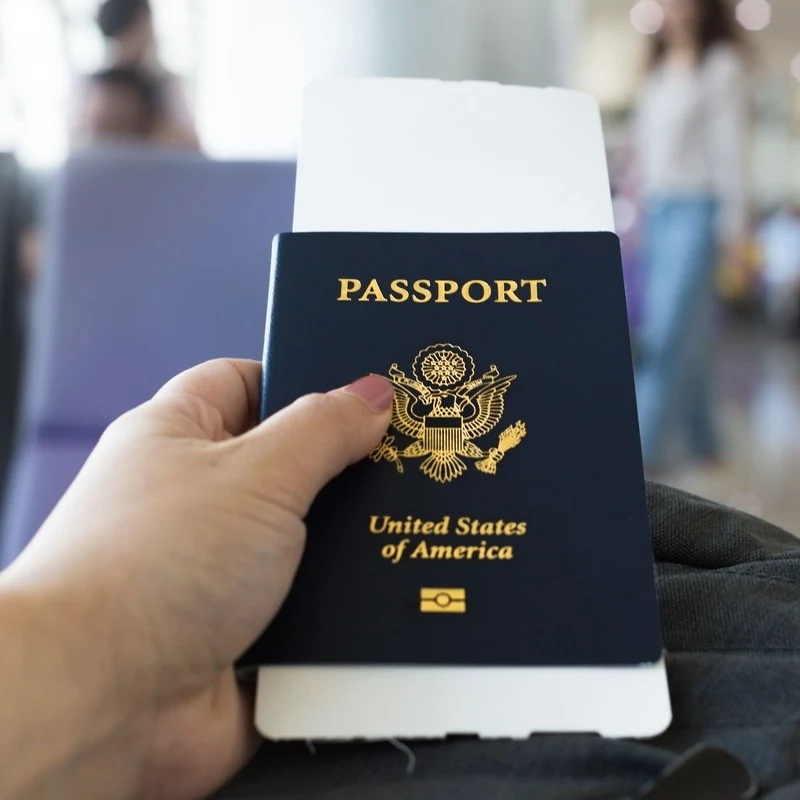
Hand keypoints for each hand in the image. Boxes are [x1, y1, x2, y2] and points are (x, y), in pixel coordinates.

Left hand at [0, 360, 392, 799]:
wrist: (98, 704)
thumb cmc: (150, 569)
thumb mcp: (257, 474)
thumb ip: (323, 429)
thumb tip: (373, 396)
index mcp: (178, 437)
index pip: (244, 382)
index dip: (302, 378)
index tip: (363, 389)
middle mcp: (192, 499)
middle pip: (283, 463)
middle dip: (339, 469)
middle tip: (404, 462)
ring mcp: (214, 569)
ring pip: (301, 540)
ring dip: (341, 548)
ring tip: (403, 530)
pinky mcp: (237, 632)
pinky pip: (305, 606)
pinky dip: (336, 608)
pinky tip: (381, 597)